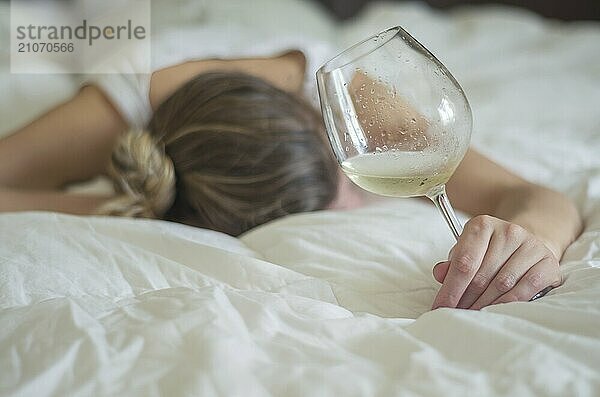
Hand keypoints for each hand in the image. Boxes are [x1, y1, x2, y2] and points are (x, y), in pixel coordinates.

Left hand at [431, 215, 561, 309]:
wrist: (526, 246)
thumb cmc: (489, 253)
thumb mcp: (468, 252)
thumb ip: (453, 264)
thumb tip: (440, 274)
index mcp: (482, 225)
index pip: (463, 261)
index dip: (450, 288)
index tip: (439, 307)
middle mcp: (508, 231)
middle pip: (481, 275)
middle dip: (464, 299)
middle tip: (455, 315)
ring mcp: (531, 246)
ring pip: (502, 284)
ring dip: (484, 305)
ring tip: (472, 316)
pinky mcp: (548, 262)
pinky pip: (525, 289)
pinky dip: (508, 304)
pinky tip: (496, 312)